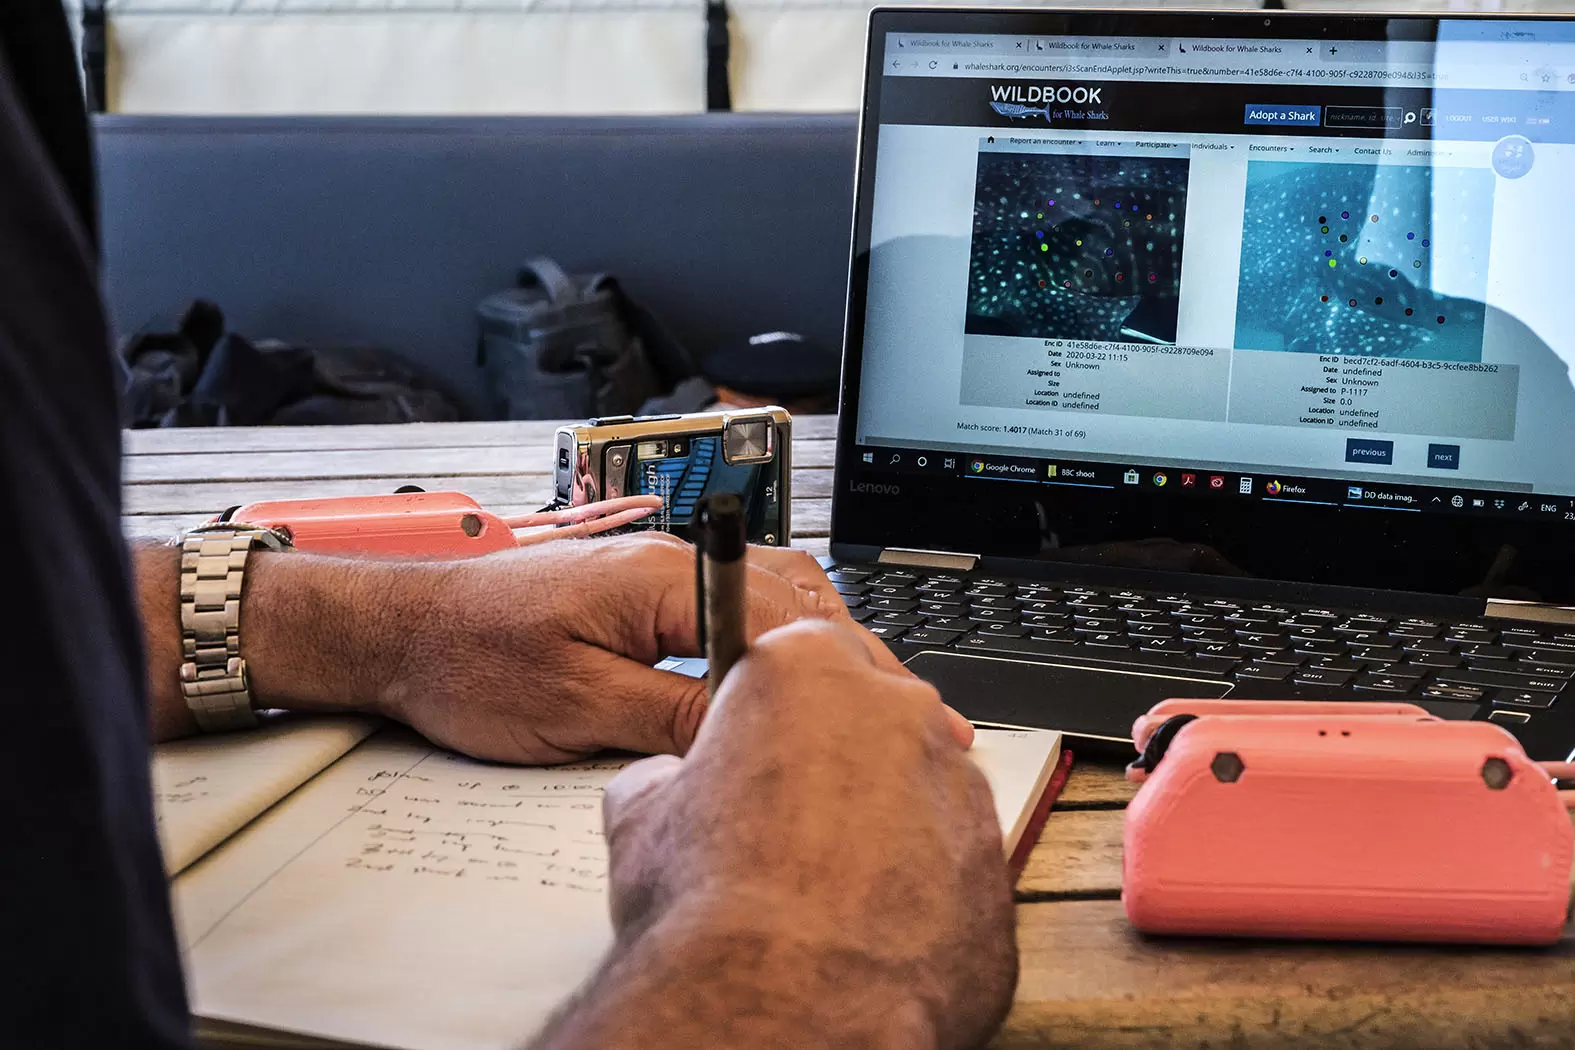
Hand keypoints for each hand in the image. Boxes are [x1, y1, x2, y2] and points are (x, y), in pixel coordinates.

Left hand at [366, 533, 859, 762]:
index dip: (832, 670)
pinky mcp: (644, 591)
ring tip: (841, 701)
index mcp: (662, 579)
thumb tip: (751, 731)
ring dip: (808, 642)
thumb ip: (671, 714)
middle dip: (839, 654)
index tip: (867, 714)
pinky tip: (777, 680)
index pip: (781, 616)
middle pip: (791, 594)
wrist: (402, 631)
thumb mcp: (575, 706)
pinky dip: (769, 636)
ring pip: (769, 592)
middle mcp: (670, 561)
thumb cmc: (469, 662)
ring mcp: (659, 571)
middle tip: (880, 713)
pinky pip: (732, 602)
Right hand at [552, 619, 1015, 1049]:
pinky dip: (922, 893)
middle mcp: (898, 711)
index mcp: (807, 668)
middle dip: (835, 762)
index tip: (753, 749)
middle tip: (782, 827)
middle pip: (872, 717)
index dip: (771, 710)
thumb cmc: (710, 907)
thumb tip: (667, 787)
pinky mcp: (994, 868)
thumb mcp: (639, 816)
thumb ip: (667, 776)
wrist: (783, 1007)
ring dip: (883, 829)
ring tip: (824, 895)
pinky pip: (954, 867)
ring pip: (920, 792)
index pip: (799, 655)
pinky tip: (868, 935)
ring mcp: (958, 788)